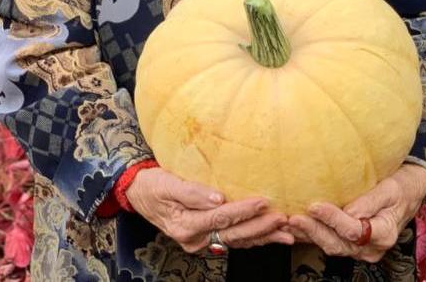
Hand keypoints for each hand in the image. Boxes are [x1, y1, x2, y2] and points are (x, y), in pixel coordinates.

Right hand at [126, 167, 291, 252]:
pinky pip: (234, 240)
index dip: (243, 211)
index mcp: (185, 225)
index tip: (263, 201)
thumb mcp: (167, 184)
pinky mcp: (207, 237)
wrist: (140, 194)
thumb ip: (192, 192)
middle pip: (233, 234)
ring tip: (286, 233)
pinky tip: (270, 235)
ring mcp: (201, 241)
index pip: (220, 217)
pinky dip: (254, 238)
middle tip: (283, 220)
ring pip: (237, 241)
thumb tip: (217, 198)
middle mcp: (194, 238)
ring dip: (263, 237)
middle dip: (260, 228)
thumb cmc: (153, 186)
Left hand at [285, 163, 425, 262]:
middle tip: (294, 218)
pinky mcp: (349, 244)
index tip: (315, 205)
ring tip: (287, 223)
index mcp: (384, 234)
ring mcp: (359, 249)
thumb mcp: (391, 189)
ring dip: (307, 235)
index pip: (353, 230)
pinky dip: (310, 235)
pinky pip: (328, 242)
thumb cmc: (401, 188)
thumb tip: (350, 211)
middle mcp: (370, 248)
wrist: (407, 194)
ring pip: (330, 246)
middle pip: (338, 243)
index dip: (333, 219)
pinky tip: (294, 227)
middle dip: (314, 231)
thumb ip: (371, 201)